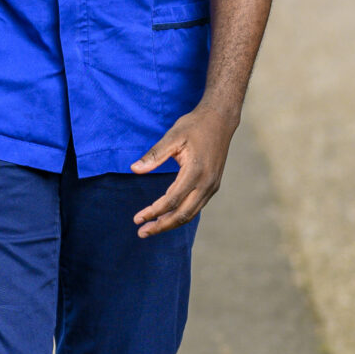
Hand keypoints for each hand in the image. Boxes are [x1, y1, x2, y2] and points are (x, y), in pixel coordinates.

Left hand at [129, 106, 238, 236]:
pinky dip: (181, 215)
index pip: (171, 200)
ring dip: (171, 223)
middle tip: (142, 233)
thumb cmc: (193, 126)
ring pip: (191, 213)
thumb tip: (134, 169)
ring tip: (151, 228)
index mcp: (195, 172)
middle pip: (183, 214)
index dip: (153, 212)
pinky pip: (196, 206)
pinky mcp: (213, 185)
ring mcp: (212, 186)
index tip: (137, 219)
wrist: (220, 120)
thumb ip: (154, 155)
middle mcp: (206, 184)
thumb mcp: (172, 136)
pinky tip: (167, 217)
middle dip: (162, 225)